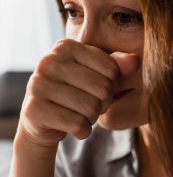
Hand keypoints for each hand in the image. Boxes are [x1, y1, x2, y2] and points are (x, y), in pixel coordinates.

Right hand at [17, 38, 136, 147]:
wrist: (43, 120)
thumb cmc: (76, 93)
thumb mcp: (97, 75)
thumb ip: (117, 66)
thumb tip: (135, 61)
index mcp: (66, 46)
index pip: (111, 69)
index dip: (112, 85)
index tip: (96, 89)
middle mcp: (48, 61)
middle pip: (103, 88)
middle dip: (103, 104)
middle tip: (90, 105)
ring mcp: (38, 84)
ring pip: (91, 108)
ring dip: (92, 118)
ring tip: (80, 114)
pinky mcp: (34, 109)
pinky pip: (78, 124)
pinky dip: (83, 131)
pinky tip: (73, 127)